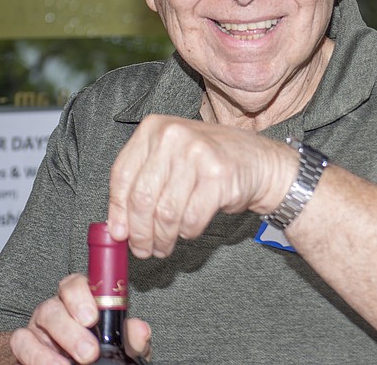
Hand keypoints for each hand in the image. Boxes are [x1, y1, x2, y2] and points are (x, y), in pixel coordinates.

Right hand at [9, 273, 151, 363]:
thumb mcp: (122, 347)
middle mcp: (58, 308)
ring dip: (54, 345)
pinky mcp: (24, 345)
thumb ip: (131, 338)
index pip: (76, 283)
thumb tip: (140, 330)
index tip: (93, 317)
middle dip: (72, 329)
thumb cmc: (103, 354)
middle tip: (89, 351)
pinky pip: (21, 342)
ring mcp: (39, 326)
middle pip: (55, 304)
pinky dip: (35, 355)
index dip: (82, 295)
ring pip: (40, 321)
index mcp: (82, 301)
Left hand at [107, 114, 294, 257]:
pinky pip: (191, 219)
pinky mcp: (218, 176)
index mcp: (154, 127)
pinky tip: (188, 230)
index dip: (117, 210)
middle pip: (142, 197)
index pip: (122, 175)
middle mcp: (173, 135)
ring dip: (162, 238)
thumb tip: (116, 227)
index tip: (119, 233)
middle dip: (139, 232)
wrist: (259, 162)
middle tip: (142, 249)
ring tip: (163, 247)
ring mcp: (197, 153)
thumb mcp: (170, 160)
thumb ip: (143, 184)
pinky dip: (187, 232)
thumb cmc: (209, 163)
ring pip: (165, 213)